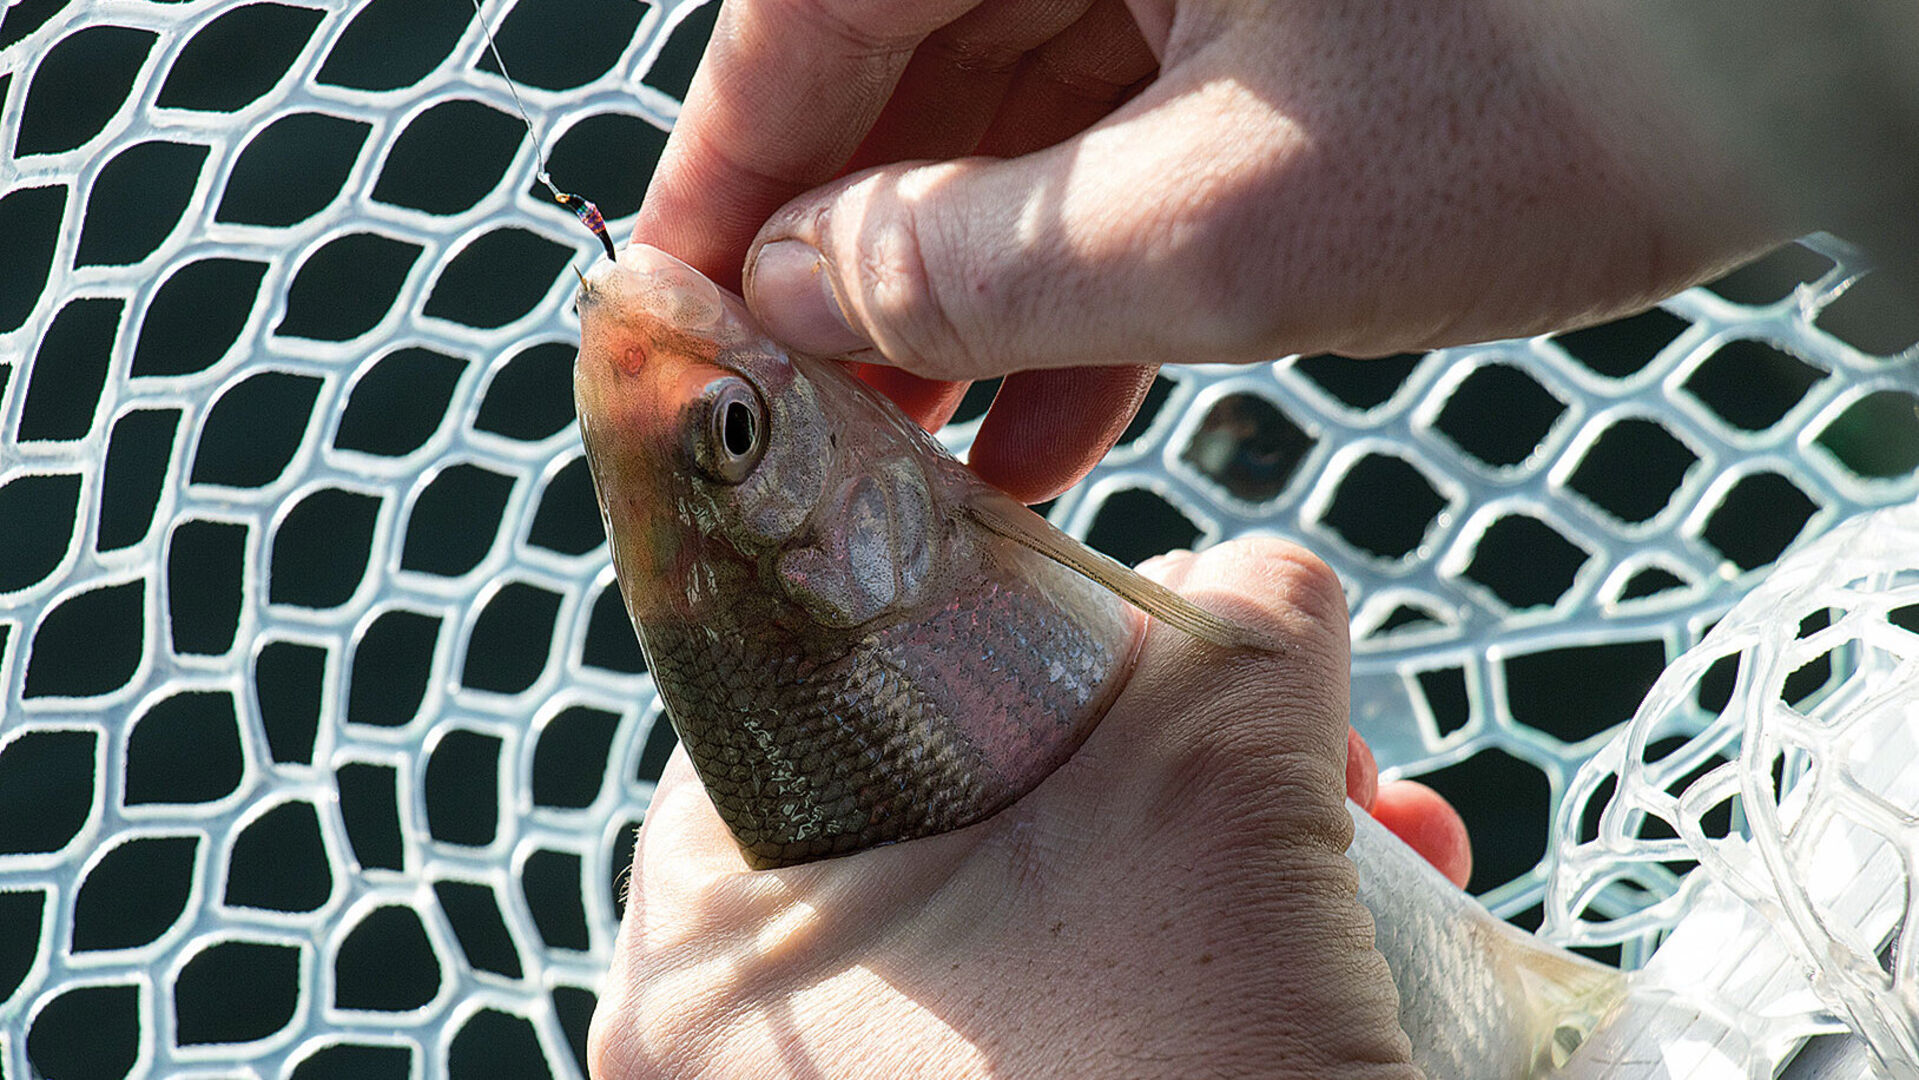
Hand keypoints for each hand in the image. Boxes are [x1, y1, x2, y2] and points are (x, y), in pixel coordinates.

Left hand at [589, 540, 1457, 1078]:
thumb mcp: (1221, 792)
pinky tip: (1360, 926)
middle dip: (1159, 741)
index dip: (990, 615)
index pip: (813, 688)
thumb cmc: (1186, 1073)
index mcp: (715, 947)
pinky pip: (1074, 1017)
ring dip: (1217, 846)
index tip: (1126, 611)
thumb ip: (1234, 624)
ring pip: (1040, 914)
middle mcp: (748, 1055)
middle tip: (1286, 734)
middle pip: (954, 798)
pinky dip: (1204, 961)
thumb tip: (1251, 580)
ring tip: (1370, 826)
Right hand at [633, 0, 1787, 501]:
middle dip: (847, 259)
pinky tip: (1049, 423)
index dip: (722, 178)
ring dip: (964, 291)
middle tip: (800, 425)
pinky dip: (1089, 273)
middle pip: (900, 62)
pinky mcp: (1282, 3)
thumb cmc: (1572, 87)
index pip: (806, 12)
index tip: (669, 321)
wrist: (1822, 40)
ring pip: (1013, 111)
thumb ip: (981, 268)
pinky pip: (1133, 132)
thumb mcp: (1233, 225)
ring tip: (914, 462)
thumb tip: (799, 298)